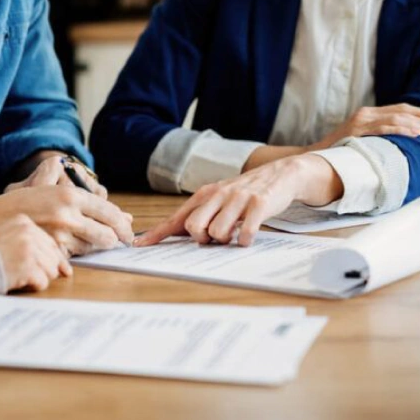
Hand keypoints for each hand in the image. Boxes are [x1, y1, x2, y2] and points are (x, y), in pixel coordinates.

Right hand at [0, 159, 132, 255]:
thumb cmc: (23, 202)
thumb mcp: (51, 189)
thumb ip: (84, 198)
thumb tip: (122, 214)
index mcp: (69, 196)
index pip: (108, 212)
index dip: (122, 224)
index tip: (128, 231)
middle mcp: (66, 215)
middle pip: (106, 234)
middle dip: (113, 240)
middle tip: (116, 241)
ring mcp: (58, 235)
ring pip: (91, 248)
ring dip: (92, 247)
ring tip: (84, 240)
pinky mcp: (49, 252)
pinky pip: (75, 258)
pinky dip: (75, 254)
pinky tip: (68, 246)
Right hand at [0, 215, 71, 291]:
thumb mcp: (7, 236)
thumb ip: (32, 243)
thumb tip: (64, 267)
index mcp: (24, 221)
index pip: (50, 241)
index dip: (52, 258)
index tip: (55, 268)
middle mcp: (28, 232)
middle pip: (54, 256)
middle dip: (45, 269)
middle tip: (29, 273)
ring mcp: (29, 248)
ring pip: (51, 270)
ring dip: (38, 277)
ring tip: (22, 276)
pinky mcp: (27, 266)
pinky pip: (43, 281)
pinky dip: (33, 286)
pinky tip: (20, 281)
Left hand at [136, 154, 339, 247]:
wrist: (280, 175)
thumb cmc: (244, 193)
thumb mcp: (218, 199)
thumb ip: (199, 215)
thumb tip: (171, 234)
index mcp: (205, 195)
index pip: (176, 217)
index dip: (157, 233)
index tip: (139, 244)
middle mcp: (218, 194)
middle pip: (193, 227)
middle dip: (202, 239)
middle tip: (215, 237)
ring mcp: (238, 199)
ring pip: (217, 233)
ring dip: (226, 240)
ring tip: (235, 233)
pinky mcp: (259, 204)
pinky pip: (245, 233)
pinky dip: (245, 240)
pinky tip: (248, 236)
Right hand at [310, 104, 419, 149]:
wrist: (315, 157)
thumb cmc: (339, 153)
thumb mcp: (361, 141)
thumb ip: (378, 138)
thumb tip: (404, 146)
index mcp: (369, 114)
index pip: (402, 109)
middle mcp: (366, 113)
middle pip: (405, 111)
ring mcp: (361, 120)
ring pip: (399, 118)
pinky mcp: (358, 130)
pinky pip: (386, 127)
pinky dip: (404, 129)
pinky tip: (418, 134)